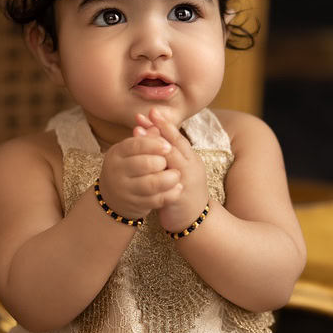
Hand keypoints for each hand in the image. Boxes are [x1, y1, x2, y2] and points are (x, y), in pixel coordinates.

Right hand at [97, 127, 181, 220]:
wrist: (113, 200)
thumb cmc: (128, 169)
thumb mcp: (131, 152)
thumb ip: (146, 140)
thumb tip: (158, 125)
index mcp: (117, 153)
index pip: (136, 145)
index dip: (154, 144)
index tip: (167, 145)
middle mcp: (117, 171)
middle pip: (145, 164)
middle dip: (163, 162)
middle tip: (172, 162)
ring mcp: (125, 190)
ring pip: (151, 184)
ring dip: (169, 179)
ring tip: (177, 175)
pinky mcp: (135, 205)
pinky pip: (156, 200)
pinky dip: (170, 194)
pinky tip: (177, 188)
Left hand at [134, 107, 209, 233]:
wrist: (194, 220)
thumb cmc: (182, 192)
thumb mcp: (177, 170)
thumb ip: (167, 155)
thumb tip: (151, 134)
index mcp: (190, 159)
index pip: (177, 137)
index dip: (164, 124)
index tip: (150, 112)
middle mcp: (191, 166)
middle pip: (175, 143)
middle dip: (158, 128)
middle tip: (144, 115)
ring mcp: (186, 180)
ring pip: (171, 157)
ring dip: (153, 144)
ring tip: (138, 133)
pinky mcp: (179, 195)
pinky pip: (166, 180)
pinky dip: (153, 168)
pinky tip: (140, 161)